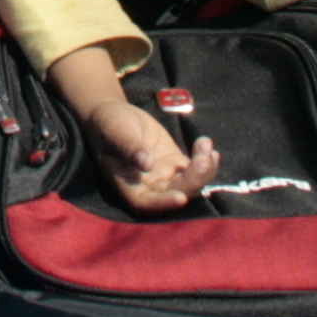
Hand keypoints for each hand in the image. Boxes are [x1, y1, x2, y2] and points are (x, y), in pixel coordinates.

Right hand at [82, 95, 221, 213]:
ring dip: (204, 170)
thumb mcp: (116, 132)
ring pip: (190, 184)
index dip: (164, 203)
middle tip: (203, 158)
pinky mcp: (175, 163)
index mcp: (129, 186)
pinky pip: (195, 169)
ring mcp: (165, 176)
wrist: (115, 114)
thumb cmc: (108, 124)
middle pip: (176, 193)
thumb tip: (146, 164)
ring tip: (206, 146)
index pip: (147, 203)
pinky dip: (205, 161)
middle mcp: (149, 186)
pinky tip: (207, 146)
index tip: (180, 197)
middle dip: (193, 180)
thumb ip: (129, 147)